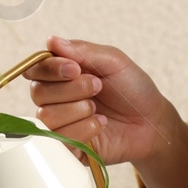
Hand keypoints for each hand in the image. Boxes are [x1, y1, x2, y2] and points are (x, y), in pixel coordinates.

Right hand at [23, 35, 176, 166]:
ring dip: (78, 109)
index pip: (36, 68)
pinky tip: (100, 124)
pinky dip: (83, 129)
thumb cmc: (133, 89)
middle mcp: (56, 98)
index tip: (75, 69)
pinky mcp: (67, 146)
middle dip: (71, 89)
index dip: (51, 69)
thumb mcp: (113, 61)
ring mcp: (60, 123)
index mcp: (62, 73)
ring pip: (46, 116)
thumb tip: (52, 41)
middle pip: (38, 92)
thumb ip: (83, 51)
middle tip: (98, 87)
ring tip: (99, 109)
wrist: (152, 122)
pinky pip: (59, 140)